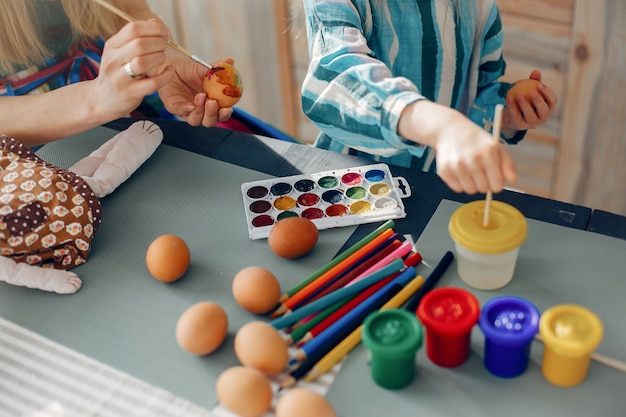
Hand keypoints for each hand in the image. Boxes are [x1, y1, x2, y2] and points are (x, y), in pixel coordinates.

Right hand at [90, 20, 174, 120]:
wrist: (101, 99)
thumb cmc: (117, 73)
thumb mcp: (120, 52)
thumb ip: (136, 38)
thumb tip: (156, 24)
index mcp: (112, 45)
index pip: (133, 28)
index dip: (154, 29)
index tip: (164, 34)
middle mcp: (113, 60)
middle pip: (139, 44)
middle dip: (159, 43)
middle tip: (164, 47)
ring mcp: (120, 78)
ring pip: (143, 62)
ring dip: (159, 58)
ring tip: (163, 59)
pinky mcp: (130, 93)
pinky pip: (153, 83)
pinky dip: (166, 76)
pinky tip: (169, 71)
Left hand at [157, 56, 233, 126]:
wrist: (170, 66)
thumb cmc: (189, 70)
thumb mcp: (204, 68)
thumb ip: (217, 67)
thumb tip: (230, 61)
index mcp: (212, 103)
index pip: (221, 114)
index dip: (225, 113)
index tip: (228, 108)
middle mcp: (201, 110)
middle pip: (209, 121)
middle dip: (212, 114)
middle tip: (213, 102)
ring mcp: (187, 111)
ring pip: (196, 120)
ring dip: (200, 111)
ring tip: (201, 96)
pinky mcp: (175, 108)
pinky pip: (181, 112)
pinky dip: (186, 110)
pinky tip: (189, 105)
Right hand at [398, 101, 516, 194]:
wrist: (450, 130)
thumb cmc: (475, 140)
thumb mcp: (495, 146)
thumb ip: (507, 163)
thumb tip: (513, 179)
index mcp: (488, 154)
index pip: (496, 185)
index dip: (496, 184)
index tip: (493, 178)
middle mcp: (472, 160)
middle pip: (483, 189)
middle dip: (484, 183)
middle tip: (480, 171)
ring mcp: (457, 166)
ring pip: (470, 190)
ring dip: (471, 184)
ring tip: (469, 171)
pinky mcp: (444, 170)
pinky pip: (457, 188)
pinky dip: (459, 183)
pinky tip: (460, 171)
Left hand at [502, 69, 557, 129]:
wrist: (512, 115)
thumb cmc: (525, 100)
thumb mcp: (529, 90)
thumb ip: (533, 81)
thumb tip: (536, 71)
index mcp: (548, 107)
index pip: (553, 100)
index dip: (548, 92)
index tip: (539, 84)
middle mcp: (543, 117)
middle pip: (543, 109)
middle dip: (539, 100)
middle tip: (532, 91)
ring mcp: (532, 123)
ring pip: (530, 114)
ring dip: (525, 104)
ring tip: (519, 95)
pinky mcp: (521, 126)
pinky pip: (517, 116)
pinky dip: (513, 107)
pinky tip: (509, 98)